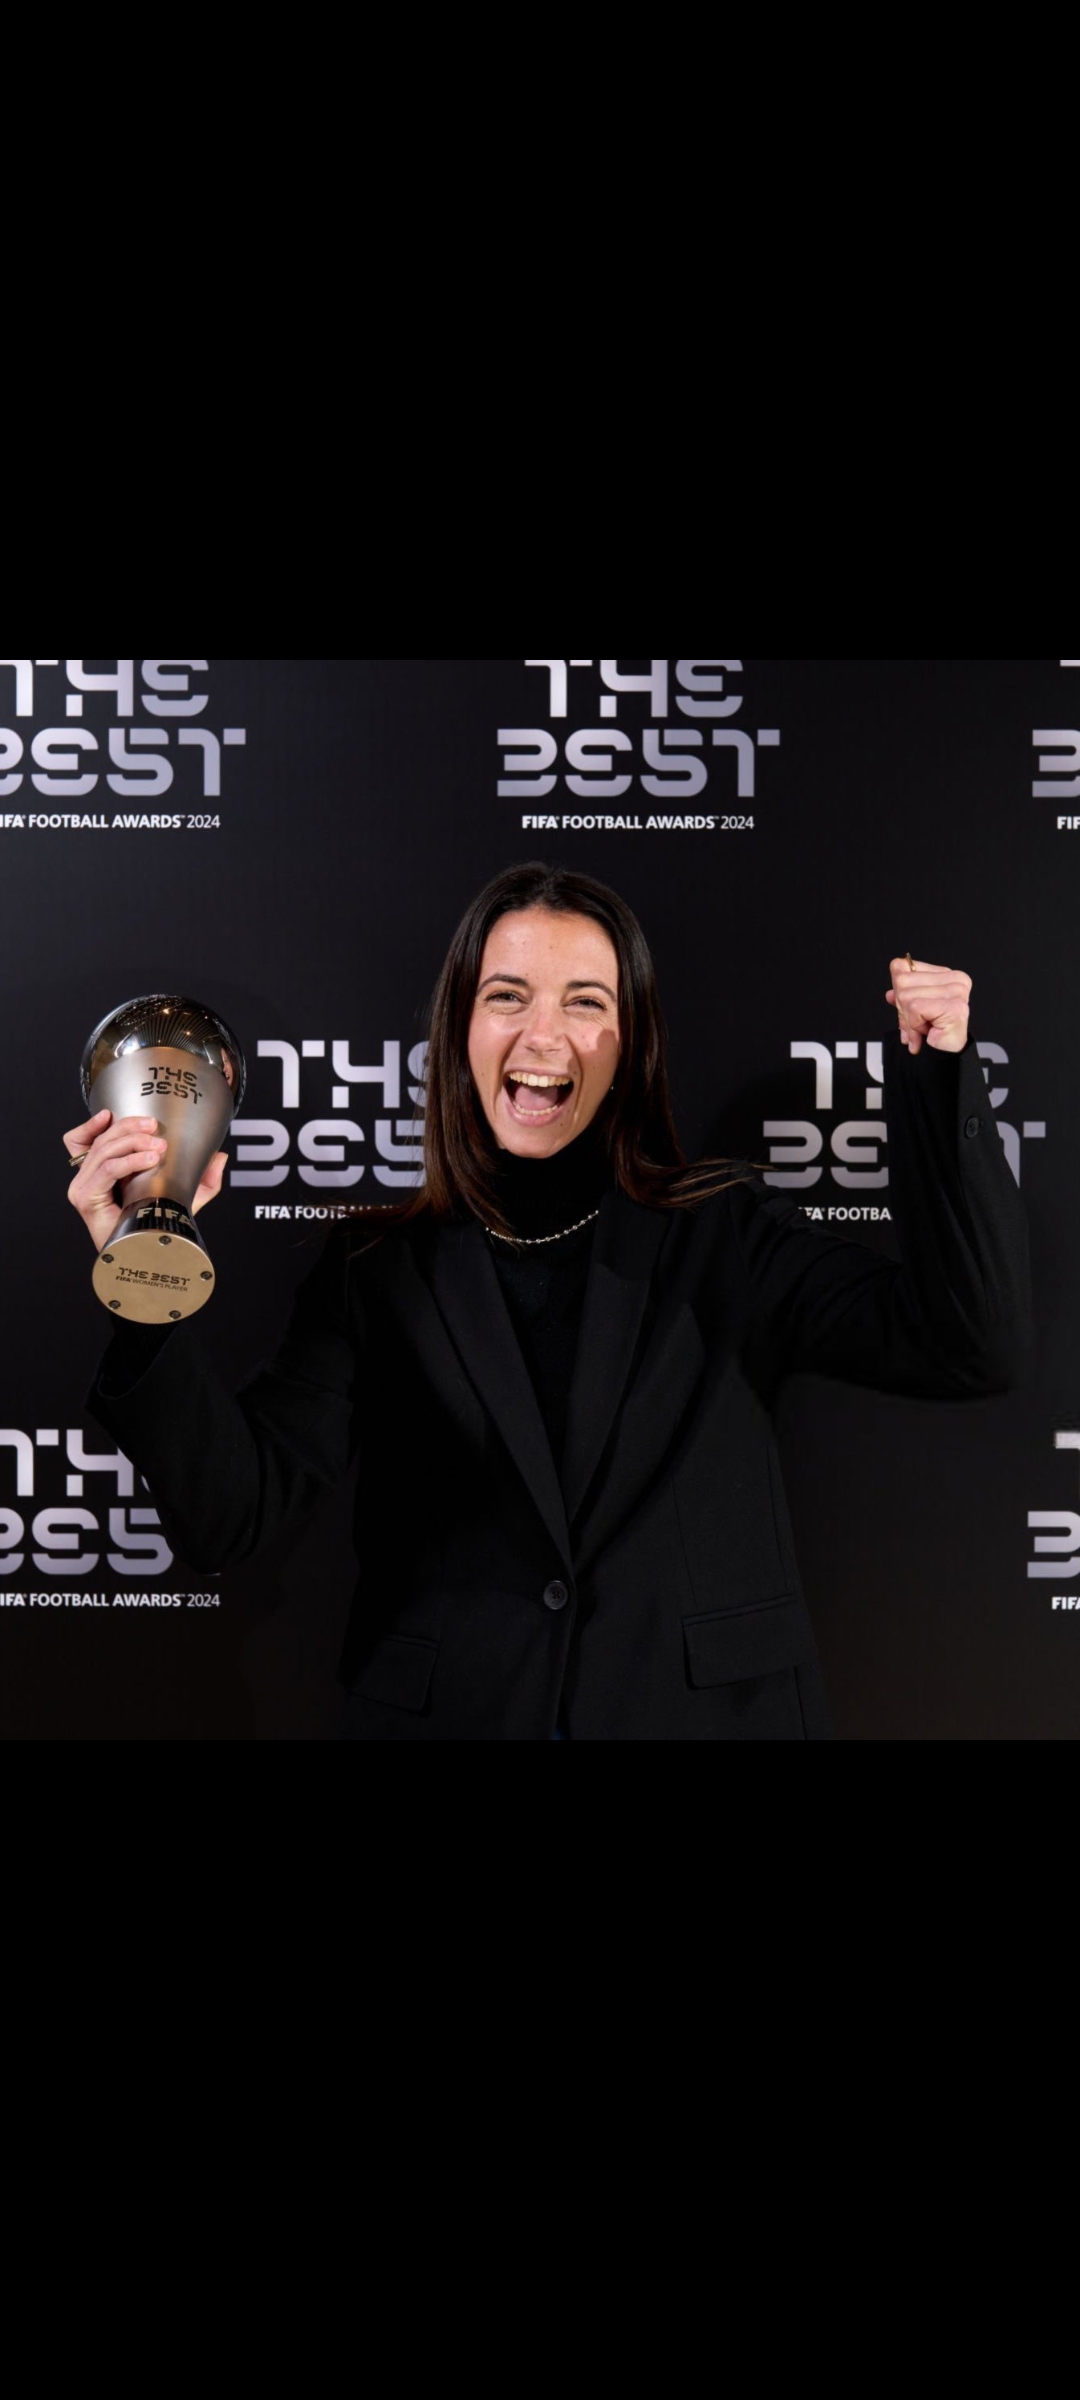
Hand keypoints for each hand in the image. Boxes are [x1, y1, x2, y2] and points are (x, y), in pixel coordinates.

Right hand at [64, 1109, 227, 1253]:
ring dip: (133, 1141)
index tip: (116, 1114)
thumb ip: (203, 1178)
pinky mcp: (86, 1198)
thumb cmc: (156, 1228)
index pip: (86, 1139)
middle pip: (102, 1139)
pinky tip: (148, 1159)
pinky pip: (107, 1169)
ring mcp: (85, 1187)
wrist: (147, 1256)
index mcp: (101, 1172)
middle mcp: (90, 1177)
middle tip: (156, 1129)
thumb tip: (220, 1156)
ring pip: (105, 1150)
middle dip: (130, 1127)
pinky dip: (129, 1161)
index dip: (95, 1122)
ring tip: (158, 1147)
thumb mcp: (185, 1198)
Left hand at [886, 958, 971, 1057]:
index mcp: (947, 974)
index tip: (912, 1008)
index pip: (904, 967)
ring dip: (910, 1019)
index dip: (900, 991)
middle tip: (919, 1021)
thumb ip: (901, 995)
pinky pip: (915, 1009)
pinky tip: (929, 1029)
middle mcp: (955, 980)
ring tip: (926, 1026)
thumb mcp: (911, 1009)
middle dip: (903, 1007)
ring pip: (907, 996)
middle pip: (902, 981)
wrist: (946, 1054)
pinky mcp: (953, 1006)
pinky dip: (915, 1024)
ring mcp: (956, 992)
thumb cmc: (935, 1031)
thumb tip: (890, 994)